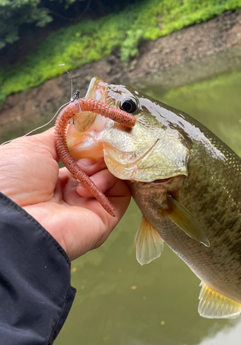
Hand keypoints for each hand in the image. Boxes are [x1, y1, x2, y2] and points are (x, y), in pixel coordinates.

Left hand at [0, 128, 130, 260]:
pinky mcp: (105, 218)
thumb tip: (84, 125)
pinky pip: (121, 192)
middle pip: (100, 163)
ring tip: (82, 171)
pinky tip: (93, 182)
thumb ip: (62, 136)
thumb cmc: (14, 182)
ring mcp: (89, 206)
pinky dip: (112, 180)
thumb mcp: (33, 147)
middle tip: (86, 151)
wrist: (16, 219)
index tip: (92, 130)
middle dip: (97, 151)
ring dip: (101, 165)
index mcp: (52, 178)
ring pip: (113, 175)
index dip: (89, 141)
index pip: (83, 155)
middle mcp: (72, 193)